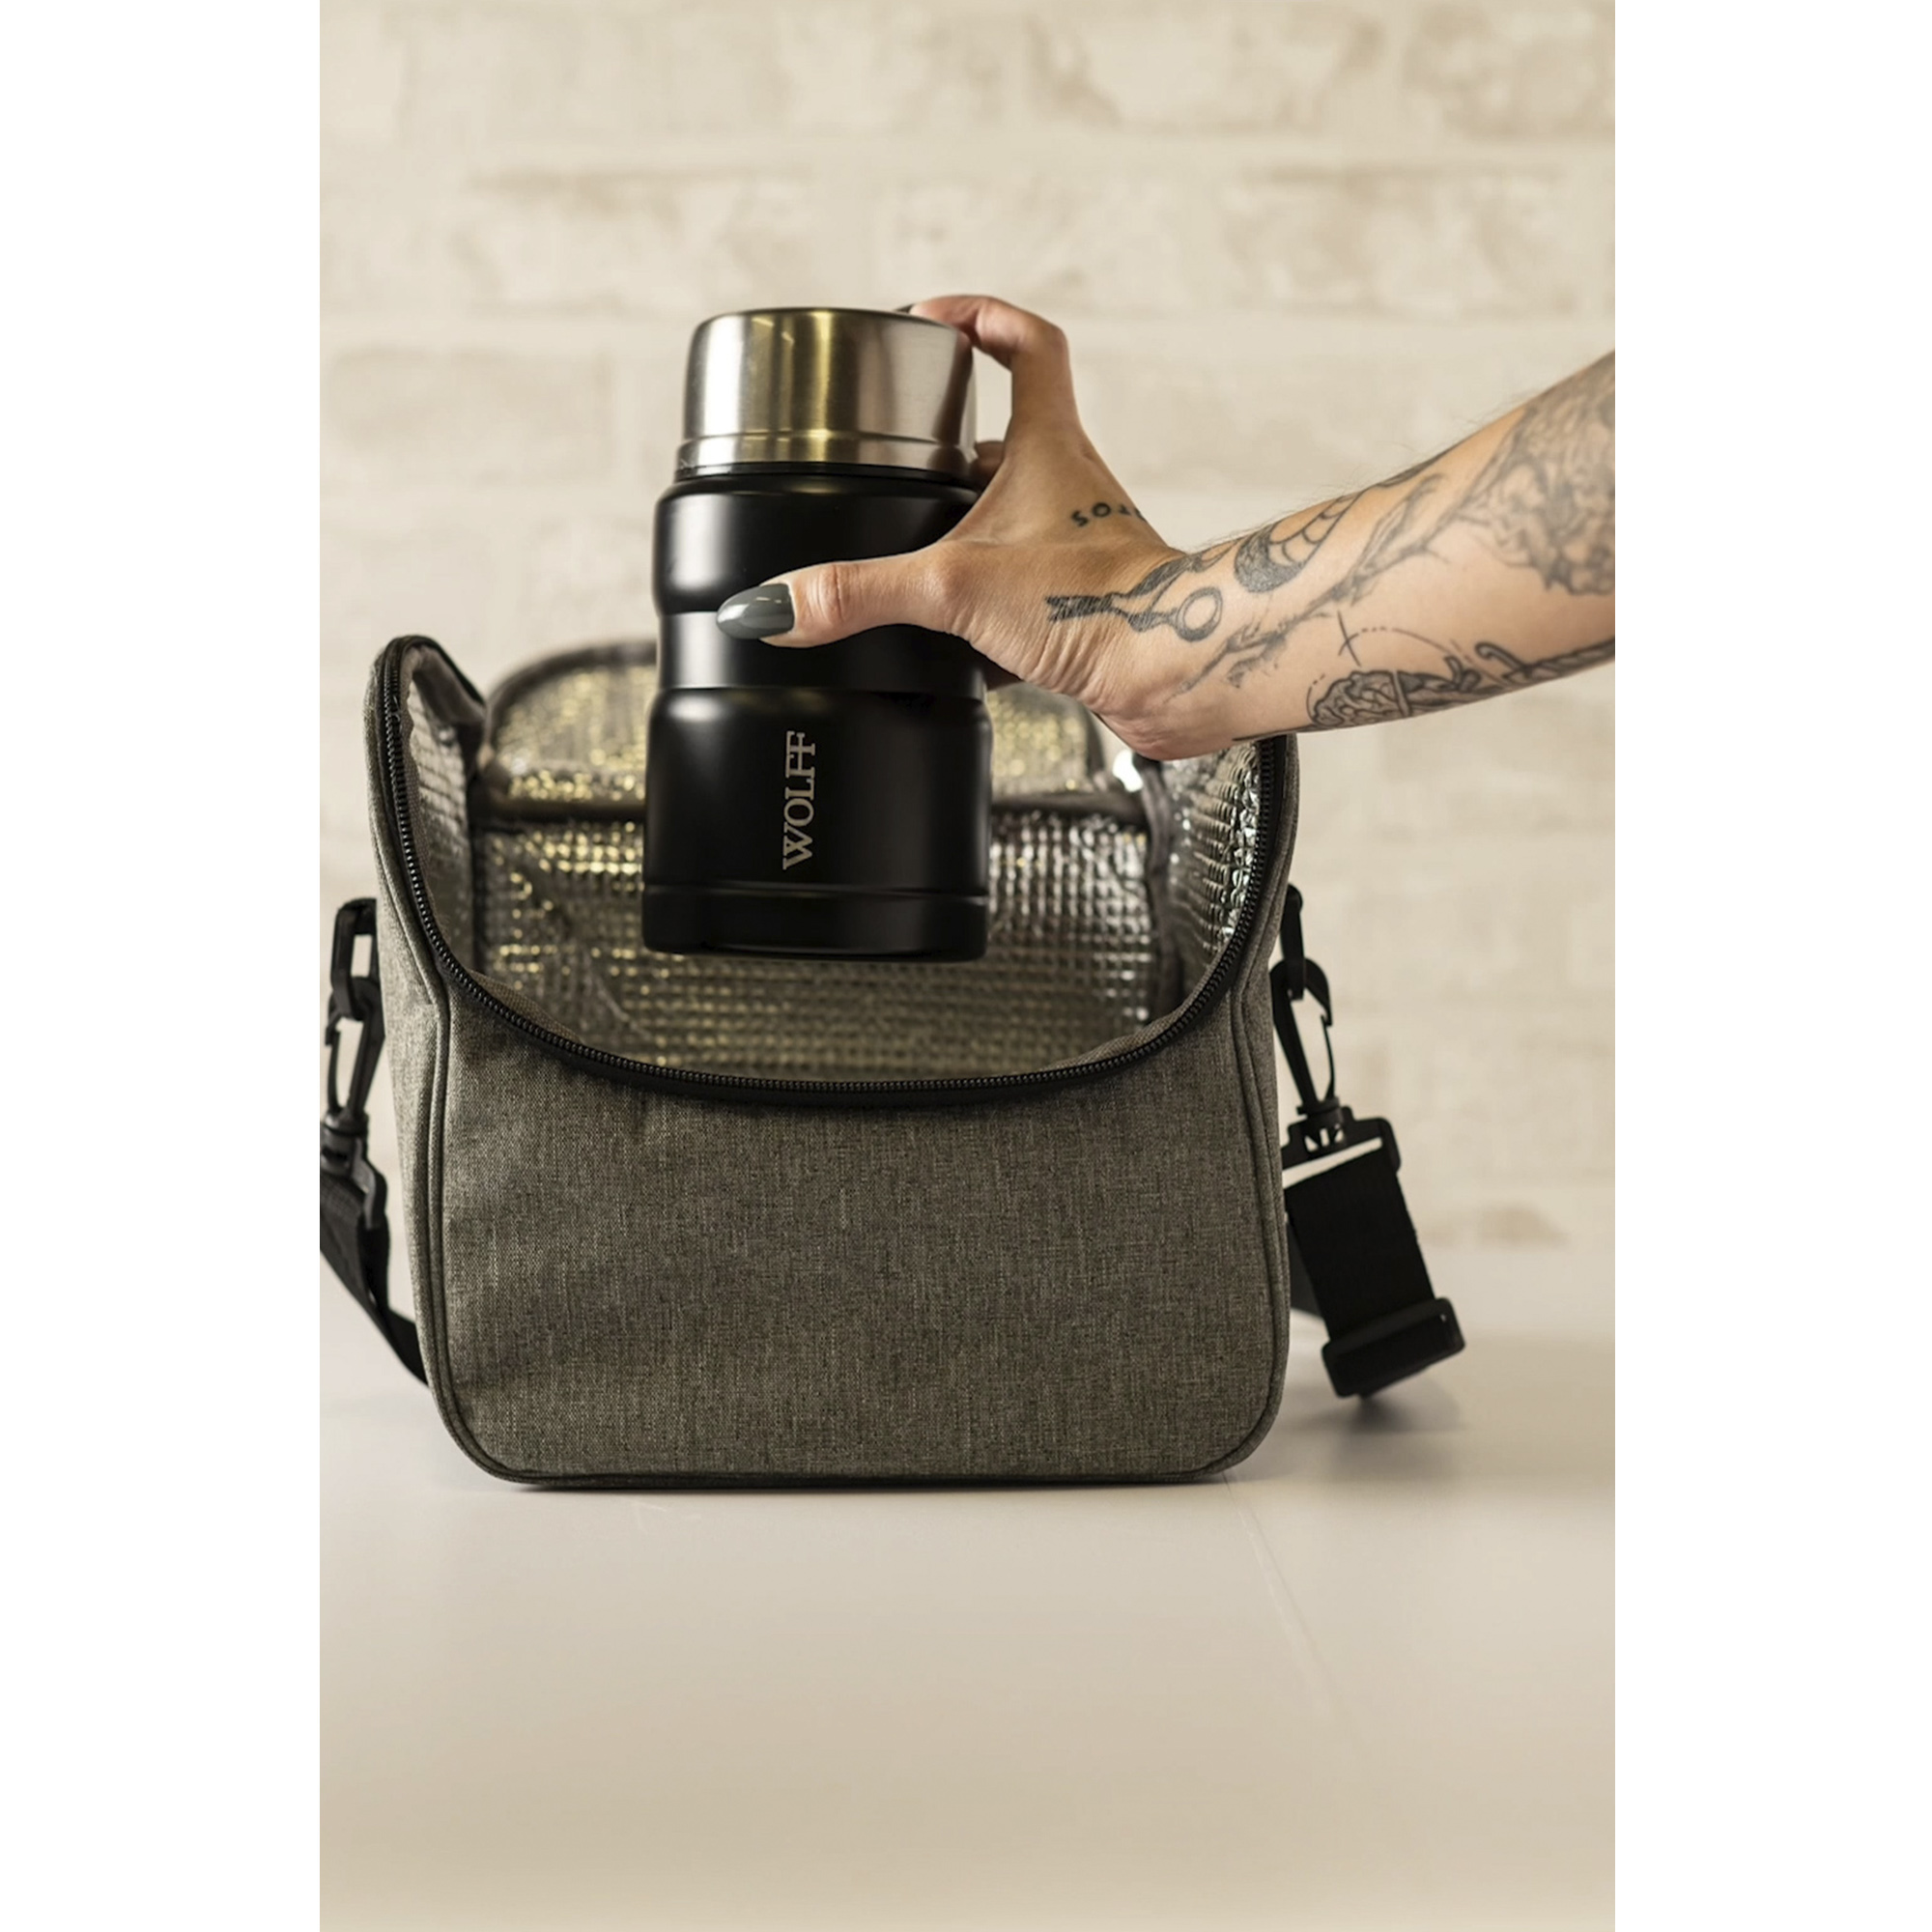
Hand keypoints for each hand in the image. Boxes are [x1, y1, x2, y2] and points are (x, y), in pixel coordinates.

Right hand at [715, 295, 1236, 758]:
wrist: (1173, 672)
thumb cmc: (1100, 603)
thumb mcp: (954, 587)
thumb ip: (860, 592)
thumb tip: (777, 604)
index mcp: (1047, 446)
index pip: (1026, 344)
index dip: (979, 318)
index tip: (931, 319)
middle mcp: (1068, 487)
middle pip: (1002, 440)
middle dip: (944, 455)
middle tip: (893, 466)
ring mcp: (1078, 546)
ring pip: (1008, 522)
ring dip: (960, 538)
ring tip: (906, 558)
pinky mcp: (1081, 604)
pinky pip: (1020, 591)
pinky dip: (982, 609)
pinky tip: (949, 642)